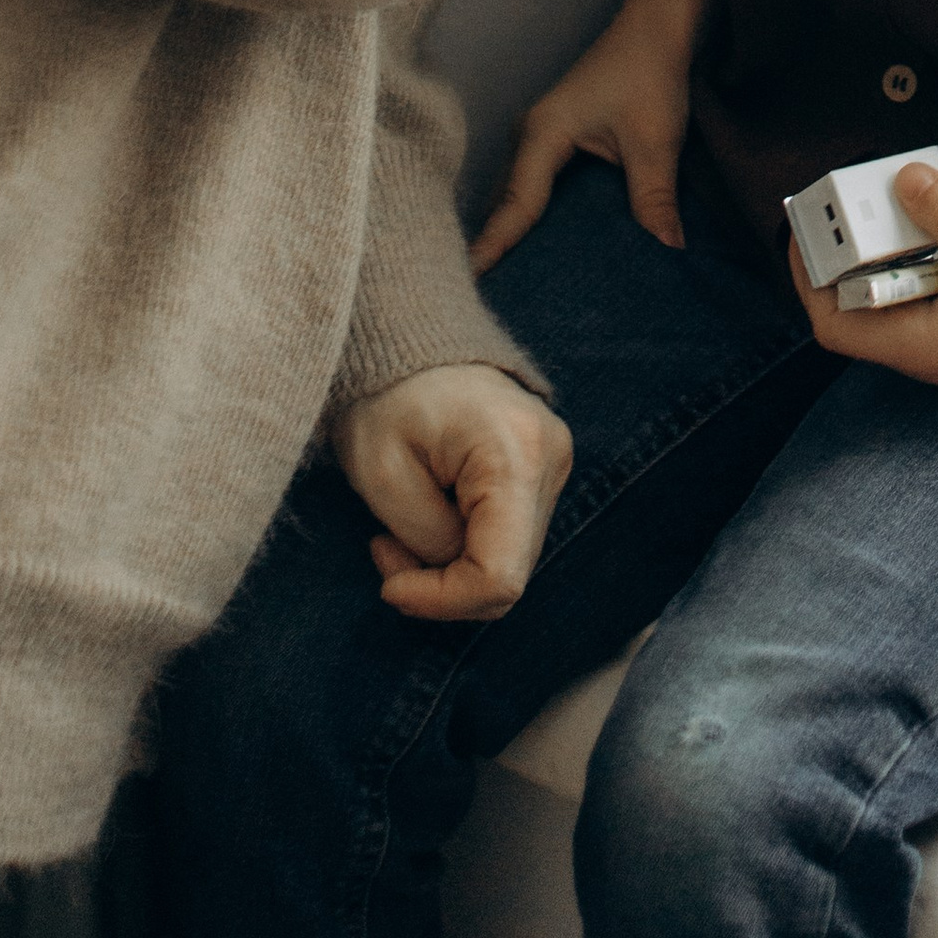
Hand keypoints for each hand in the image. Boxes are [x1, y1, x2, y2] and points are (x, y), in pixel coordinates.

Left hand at [331, 361, 572, 621]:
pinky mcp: (542, 467)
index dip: (443, 601)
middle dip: (441, 583)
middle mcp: (552, 458)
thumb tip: (453, 572)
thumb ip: (427, 540)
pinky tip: (430, 513)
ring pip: (508, 561)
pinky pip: (508, 537)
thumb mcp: (383, 475)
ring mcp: (554, 461)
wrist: (404, 336)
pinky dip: (464, 545)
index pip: (499, 577)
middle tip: (385, 548)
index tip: (390, 582)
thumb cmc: (384, 396)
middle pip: (507, 575)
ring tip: (400, 528)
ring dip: (450, 565)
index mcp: (517, 454)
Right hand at [468, 0, 720, 264]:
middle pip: (508, 200)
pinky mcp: (560, 132)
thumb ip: (654, 200)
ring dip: (516, 228)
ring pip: (521, 192)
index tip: (469, 282)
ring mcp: (543, 131)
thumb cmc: (651, 70)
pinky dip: (535, 211)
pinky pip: (537, 182)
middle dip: (498, 245)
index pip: (516, 203)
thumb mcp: (655, 141)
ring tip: (509, 283)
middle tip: (482, 300)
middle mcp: (532, 133)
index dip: (496, 245)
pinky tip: (546, 242)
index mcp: (543, 132)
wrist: (662, 20)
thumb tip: (669, 253)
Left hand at [791, 164, 937, 408]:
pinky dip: (932, 247)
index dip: (809, 275)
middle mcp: (923, 345)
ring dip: (897, 241)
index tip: (807, 226)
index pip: (832, 322)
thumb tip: (901, 179)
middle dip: (856, 243)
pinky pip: (933, 280)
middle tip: (862, 192)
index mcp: (915, 344)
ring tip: (909, 193)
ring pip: (899, 284)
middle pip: (861, 295)